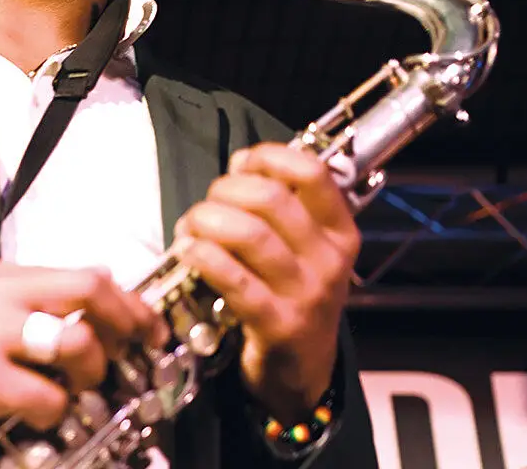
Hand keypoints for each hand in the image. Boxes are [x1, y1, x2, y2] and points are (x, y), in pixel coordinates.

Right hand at [0, 262, 164, 448]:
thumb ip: (43, 299)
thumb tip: (104, 285)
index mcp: (10, 279)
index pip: (89, 274)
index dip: (131, 304)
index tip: (149, 330)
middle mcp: (1, 298)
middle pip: (89, 292)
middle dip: (124, 326)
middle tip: (127, 355)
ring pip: (75, 340)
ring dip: (92, 371)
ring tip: (78, 388)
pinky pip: (46, 396)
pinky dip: (56, 410)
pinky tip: (40, 413)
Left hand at [173, 143, 360, 419]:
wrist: (303, 368)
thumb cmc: (291, 294)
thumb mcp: (301, 246)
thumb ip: (277, 202)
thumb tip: (241, 164)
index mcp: (339, 232)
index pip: (311, 172)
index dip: (267, 158)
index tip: (241, 165)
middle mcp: (329, 260)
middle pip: (269, 198)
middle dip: (223, 191)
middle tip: (206, 205)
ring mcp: (306, 295)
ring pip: (248, 234)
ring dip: (206, 221)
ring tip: (190, 228)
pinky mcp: (277, 325)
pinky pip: (233, 279)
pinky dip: (202, 256)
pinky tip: (187, 251)